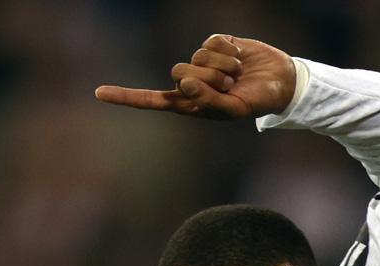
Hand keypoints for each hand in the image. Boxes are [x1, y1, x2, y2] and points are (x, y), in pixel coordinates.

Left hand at [94, 34, 296, 119]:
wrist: (280, 82)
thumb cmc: (257, 102)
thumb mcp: (234, 109)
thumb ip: (207, 100)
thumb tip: (184, 81)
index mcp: (192, 105)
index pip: (154, 100)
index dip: (127, 96)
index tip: (99, 93)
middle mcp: (192, 83)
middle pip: (180, 72)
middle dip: (208, 78)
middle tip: (229, 87)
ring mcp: (202, 62)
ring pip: (197, 56)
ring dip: (222, 66)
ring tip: (238, 75)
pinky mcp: (214, 44)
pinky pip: (211, 41)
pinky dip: (228, 50)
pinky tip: (240, 57)